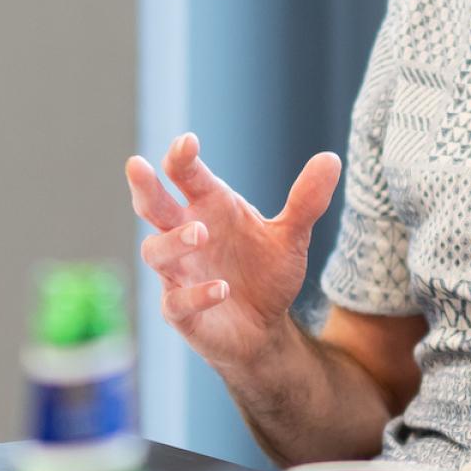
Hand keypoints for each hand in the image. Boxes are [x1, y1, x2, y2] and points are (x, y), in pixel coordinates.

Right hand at [126, 134, 340, 372]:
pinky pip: (177, 301)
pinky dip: (196, 294)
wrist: (265, 329)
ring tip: (200, 233)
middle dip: (144, 186)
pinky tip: (222, 289)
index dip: (181, 157)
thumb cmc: (266, 273)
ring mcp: (179, 273)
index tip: (187, 142)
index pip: (186, 175)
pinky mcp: (181, 312)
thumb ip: (306, 201)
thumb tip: (332, 158)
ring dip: (173, 241)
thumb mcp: (290, 236)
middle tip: (138, 165)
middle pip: (151, 206)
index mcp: (209, 207)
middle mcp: (186, 235)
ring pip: (155, 252)